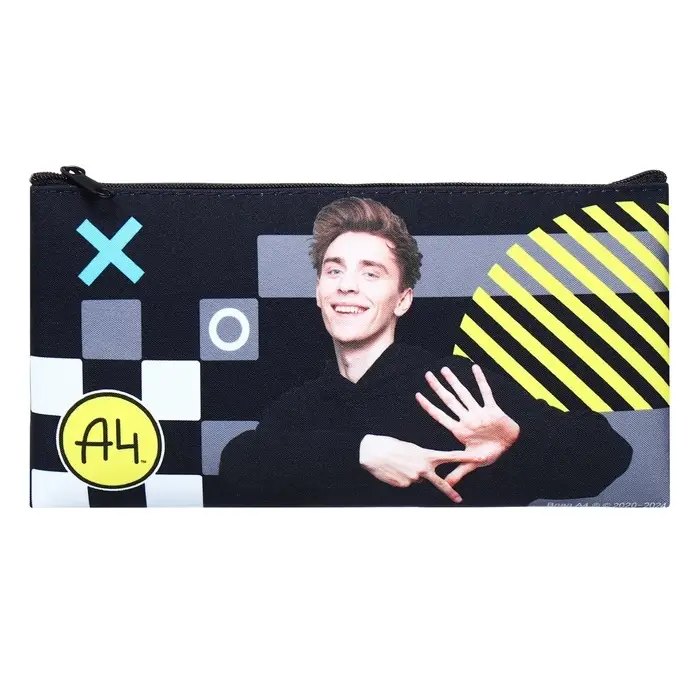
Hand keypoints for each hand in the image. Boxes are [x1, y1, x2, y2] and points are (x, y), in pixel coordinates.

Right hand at [359, 434, 468, 502]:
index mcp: (426, 456)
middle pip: (440, 483)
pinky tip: (393, 471)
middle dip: (450, 491)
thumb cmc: (390, 446)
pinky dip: (402, 478)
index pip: (450, 457)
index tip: (479, 459)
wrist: (372, 452)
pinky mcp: (404, 485)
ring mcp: (414, 479)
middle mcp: (423, 469)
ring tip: (399, 465)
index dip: (465, 458)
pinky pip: (407, 484)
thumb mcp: (410, 448)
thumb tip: (424, 473)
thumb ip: (422, 459)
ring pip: (418, 481)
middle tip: (459, 499)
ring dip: (412, 475)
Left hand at [416, 364, 519, 486]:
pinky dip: (481, 380)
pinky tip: (474, 368)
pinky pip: (485, 392)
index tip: (418, 395)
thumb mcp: (473, 462)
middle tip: (427, 375)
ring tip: (444, 369)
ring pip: (464, 394)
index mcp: (460, 430)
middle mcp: (467, 418)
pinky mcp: (492, 409)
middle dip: (438, 388)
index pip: (440, 416)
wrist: (510, 446)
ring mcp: (478, 412)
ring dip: (455, 382)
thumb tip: (447, 484)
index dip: (429, 406)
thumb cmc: (490, 452)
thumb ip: (459, 471)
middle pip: (449, 400)